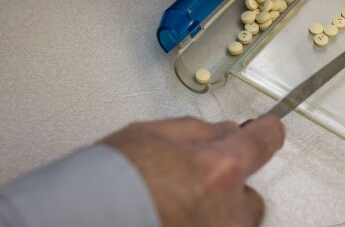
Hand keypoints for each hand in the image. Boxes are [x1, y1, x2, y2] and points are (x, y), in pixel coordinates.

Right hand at [101, 115, 284, 226]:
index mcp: (218, 170)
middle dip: (230, 185)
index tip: (268, 129)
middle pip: (252, 193)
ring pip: (235, 223)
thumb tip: (222, 131)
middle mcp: (227, 211)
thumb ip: (197, 131)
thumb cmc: (104, 185)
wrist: (76, 222)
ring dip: (218, 213)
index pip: (264, 141)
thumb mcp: (151, 135)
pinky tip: (175, 219)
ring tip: (179, 207)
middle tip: (196, 182)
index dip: (267, 131)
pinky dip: (203, 226)